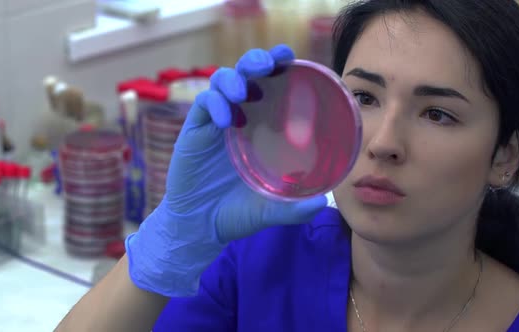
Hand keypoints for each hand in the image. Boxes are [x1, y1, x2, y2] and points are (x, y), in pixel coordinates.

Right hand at [125, 45, 327, 296]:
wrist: (200, 227)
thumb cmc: (236, 213)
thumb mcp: (270, 211)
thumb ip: (294, 209)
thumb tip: (323, 203)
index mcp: (259, 128)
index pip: (269, 87)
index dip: (279, 68)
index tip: (291, 59)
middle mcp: (238, 118)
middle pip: (245, 74)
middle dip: (255, 61)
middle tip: (268, 64)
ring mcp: (215, 123)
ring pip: (221, 82)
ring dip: (233, 79)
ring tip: (241, 92)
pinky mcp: (194, 130)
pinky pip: (203, 104)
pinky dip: (215, 104)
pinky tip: (226, 120)